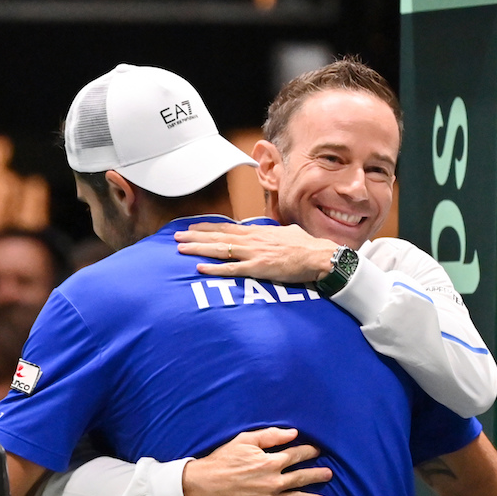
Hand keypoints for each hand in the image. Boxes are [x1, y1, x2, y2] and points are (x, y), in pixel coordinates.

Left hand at [174, 222, 338, 282]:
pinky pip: (232, 269)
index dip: (207, 227)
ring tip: (181, 249)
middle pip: (218, 236)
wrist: (319, 256)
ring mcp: (254, 253)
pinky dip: (215, 269)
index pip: (227, 227)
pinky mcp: (258, 268)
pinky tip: (200, 269)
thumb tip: (268, 233)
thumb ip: (272, 234)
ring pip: (220, 249)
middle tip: (176, 237)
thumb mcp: (286, 233)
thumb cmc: (306, 246)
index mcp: (258, 231)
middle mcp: (252, 239)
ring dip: (199, 249)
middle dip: (195, 236)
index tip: (192, 227)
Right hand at [182, 427, 332, 495]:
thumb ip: (270, 436)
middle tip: (329, 475)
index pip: (296, 455)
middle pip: (302, 477)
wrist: (204, 485)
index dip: (308, 451)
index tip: (317, 451)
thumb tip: (293, 433)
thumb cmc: (223, 460)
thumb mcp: (244, 440)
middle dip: (317, 475)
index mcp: (270, 461)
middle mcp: (275, 481)